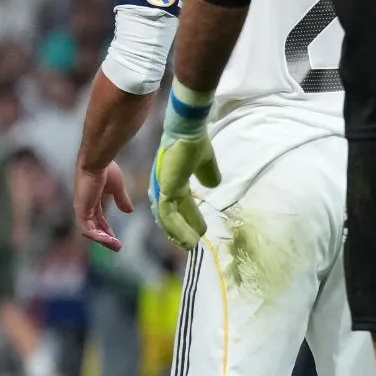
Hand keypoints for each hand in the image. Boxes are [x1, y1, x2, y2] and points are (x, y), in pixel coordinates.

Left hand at [76, 162, 134, 251]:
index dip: (107, 230)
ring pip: (90, 231)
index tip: (117, 239)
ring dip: (103, 240)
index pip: (98, 220)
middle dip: (105, 238)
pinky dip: (98, 236)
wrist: (97, 161)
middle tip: (118, 247)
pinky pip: (87, 229)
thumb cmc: (106, 170)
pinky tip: (109, 240)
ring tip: (116, 246)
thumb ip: (121, 200)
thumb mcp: (117, 188)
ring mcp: (82, 209)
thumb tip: (129, 211)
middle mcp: (85, 207)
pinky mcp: (82, 210)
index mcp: (92, 201)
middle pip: (94, 228)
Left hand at [151, 132, 219, 250]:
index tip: (196, 231)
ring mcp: (162, 189)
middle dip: (179, 230)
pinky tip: (190, 240)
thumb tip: (213, 185)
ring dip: (180, 233)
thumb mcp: (205, 161)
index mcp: (171, 180)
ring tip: (191, 246)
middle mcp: (163, 186)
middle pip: (170, 215)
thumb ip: (208, 174)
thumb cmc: (194, 140)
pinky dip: (179, 229)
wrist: (188, 129)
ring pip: (168, 219)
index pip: (178, 205)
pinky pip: (170, 215)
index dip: (186, 219)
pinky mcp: (165, 190)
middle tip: (189, 244)